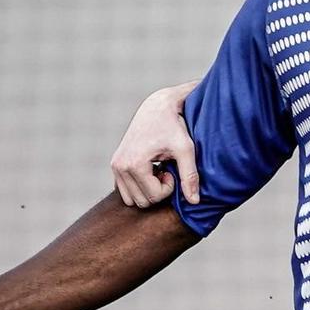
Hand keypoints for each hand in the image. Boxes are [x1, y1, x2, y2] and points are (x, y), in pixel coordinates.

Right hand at [111, 81, 200, 206]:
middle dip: (158, 190)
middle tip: (167, 171)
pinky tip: (151, 169)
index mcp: (134, 164)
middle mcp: (119, 167)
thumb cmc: (173, 126)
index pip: (153, 197)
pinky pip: (125, 190)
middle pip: (141, 201)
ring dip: (148, 189)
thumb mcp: (185, 149)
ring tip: (159, 171)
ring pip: (131, 199)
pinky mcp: (115, 164)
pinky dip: (139, 186)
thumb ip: (190, 176)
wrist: (157, 107)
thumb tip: (194, 202)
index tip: (173, 170)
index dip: (169, 188)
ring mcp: (115, 166)